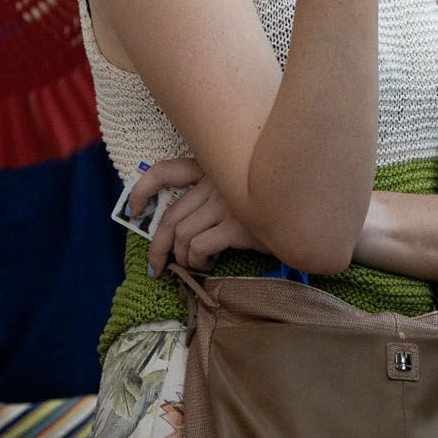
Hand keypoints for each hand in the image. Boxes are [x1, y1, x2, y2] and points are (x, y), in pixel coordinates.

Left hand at [132, 158, 266, 277]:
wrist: (304, 217)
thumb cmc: (269, 207)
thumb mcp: (237, 193)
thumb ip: (210, 199)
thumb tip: (176, 231)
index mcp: (211, 168)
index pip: (164, 170)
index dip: (142, 191)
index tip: (133, 210)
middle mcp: (215, 181)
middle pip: (169, 216)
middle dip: (157, 247)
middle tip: (157, 268)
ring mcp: (226, 202)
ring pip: (181, 235)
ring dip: (182, 258)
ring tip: (196, 265)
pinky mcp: (237, 224)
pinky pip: (198, 246)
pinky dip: (197, 261)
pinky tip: (210, 263)